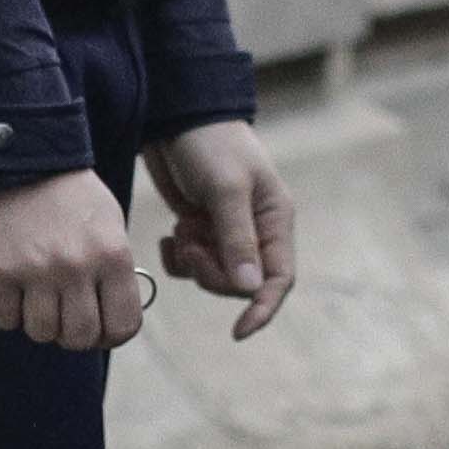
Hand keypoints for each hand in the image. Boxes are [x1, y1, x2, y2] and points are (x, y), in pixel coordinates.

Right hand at [0, 168, 145, 350]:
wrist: (23, 159)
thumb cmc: (72, 196)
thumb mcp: (110, 225)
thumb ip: (114, 271)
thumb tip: (111, 319)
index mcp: (113, 255)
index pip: (123, 325)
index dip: (111, 335)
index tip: (99, 327)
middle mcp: (77, 267)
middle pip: (80, 338)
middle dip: (73, 334)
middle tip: (65, 315)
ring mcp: (36, 271)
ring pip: (41, 333)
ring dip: (38, 322)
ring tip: (37, 296)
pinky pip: (4, 320)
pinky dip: (8, 313)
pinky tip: (12, 290)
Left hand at [150, 120, 301, 337]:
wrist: (176, 116)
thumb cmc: (211, 145)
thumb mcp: (226, 189)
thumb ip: (237, 239)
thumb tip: (249, 288)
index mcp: (275, 219)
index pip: (279, 278)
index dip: (263, 308)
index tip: (238, 331)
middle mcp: (256, 229)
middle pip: (240, 282)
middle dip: (212, 273)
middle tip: (190, 246)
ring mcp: (226, 230)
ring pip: (213, 275)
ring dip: (192, 262)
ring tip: (180, 232)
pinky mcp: (200, 227)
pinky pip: (191, 263)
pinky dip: (178, 257)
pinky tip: (169, 235)